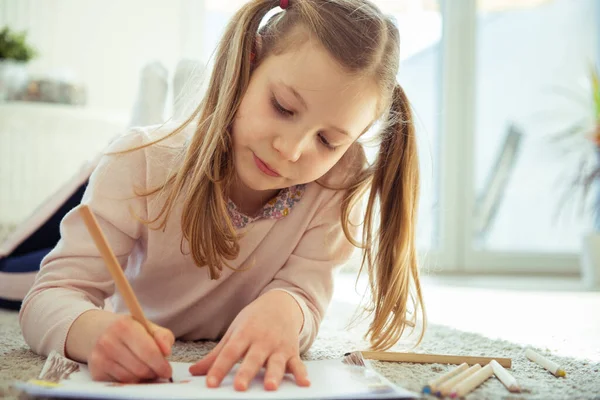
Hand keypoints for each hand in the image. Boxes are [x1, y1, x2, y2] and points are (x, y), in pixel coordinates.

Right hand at [88, 315, 173, 382]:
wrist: (97, 331)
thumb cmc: (128, 330)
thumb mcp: (147, 326)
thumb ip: (162, 337)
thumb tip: (166, 352)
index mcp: (124, 326)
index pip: (148, 351)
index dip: (161, 364)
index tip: (167, 371)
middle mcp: (109, 341)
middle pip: (140, 368)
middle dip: (153, 372)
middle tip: (158, 371)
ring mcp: (99, 357)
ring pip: (130, 378)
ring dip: (142, 377)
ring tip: (145, 369)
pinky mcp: (95, 371)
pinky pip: (119, 383)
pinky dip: (129, 380)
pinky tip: (131, 371)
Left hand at [189, 290, 309, 390]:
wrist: (281, 304)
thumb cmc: (254, 320)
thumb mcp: (234, 332)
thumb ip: (216, 355)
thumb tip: (194, 372)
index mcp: (244, 334)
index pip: (229, 353)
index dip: (219, 368)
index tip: (210, 383)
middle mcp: (262, 340)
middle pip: (252, 359)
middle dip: (246, 373)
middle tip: (240, 387)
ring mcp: (278, 346)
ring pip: (276, 362)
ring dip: (273, 374)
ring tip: (270, 386)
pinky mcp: (292, 351)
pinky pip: (297, 364)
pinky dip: (301, 373)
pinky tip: (304, 383)